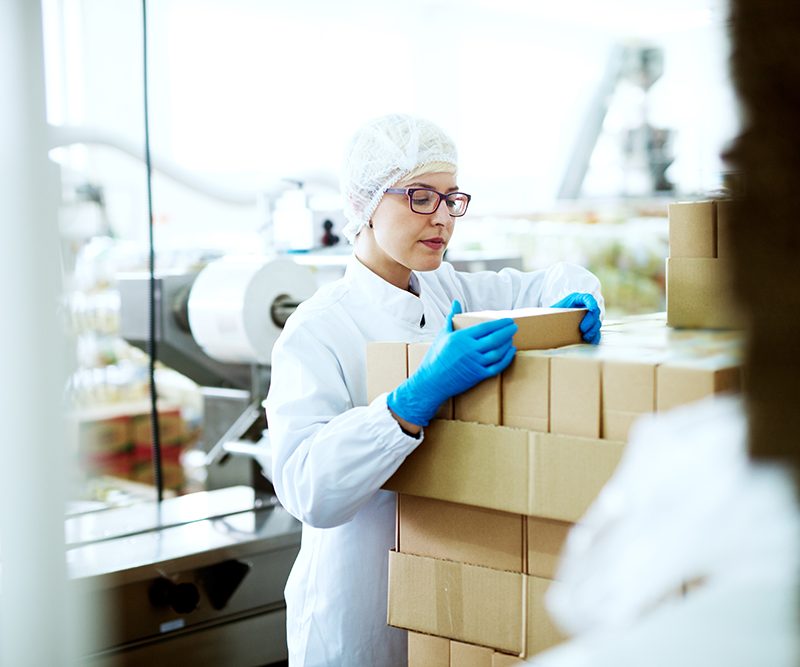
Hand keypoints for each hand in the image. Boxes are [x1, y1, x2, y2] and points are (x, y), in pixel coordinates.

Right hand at [387, 300, 516, 426]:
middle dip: (508, 332)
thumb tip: (456, 302)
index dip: (500, 324)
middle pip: (495, 339)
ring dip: (507, 344)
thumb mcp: (443, 334)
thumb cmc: (436, 357)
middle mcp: (470, 349)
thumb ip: (451, 317)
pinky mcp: (478, 375)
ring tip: (511, 338)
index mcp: (462, 338)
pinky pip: (497, 366)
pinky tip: (510, 352)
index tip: (508, 321)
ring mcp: (475, 363)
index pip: (486, 327)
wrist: (432, 381)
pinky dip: (507, 358)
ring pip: (498, 352)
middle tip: (514, 327)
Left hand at [551, 292, 601, 343]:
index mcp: (576, 299)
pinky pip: (596, 331)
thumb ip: (554, 310)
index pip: (587, 298)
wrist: (552, 321)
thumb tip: (549, 315)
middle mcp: (585, 307)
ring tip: (585, 336)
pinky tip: (589, 340)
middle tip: (582, 329)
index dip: (591, 302)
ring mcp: (588, 317)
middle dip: (590, 321)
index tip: (591, 308)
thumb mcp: (553, 310)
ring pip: (597, 322)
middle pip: (594, 312)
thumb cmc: (553, 314)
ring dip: (593, 330)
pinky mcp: (590, 327)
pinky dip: (594, 336)